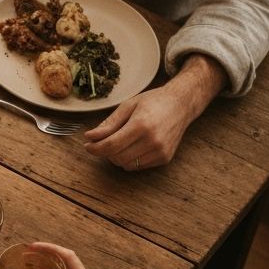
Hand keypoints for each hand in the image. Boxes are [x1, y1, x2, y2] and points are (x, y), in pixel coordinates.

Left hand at [83, 55, 225, 169]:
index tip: (87, 146)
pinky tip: (132, 146)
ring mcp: (161, 151)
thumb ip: (109, 124)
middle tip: (102, 142)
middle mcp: (153, 141)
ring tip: (119, 142)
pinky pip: (138, 166)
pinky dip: (130, 160)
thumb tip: (90, 137)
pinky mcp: (165, 158)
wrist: (181, 104)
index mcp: (141, 125)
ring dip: (117, 157)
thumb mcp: (128, 106)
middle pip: (117, 158)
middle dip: (105, 152)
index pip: (111, 146)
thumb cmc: (152, 102)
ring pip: (126, 165)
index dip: (95, 148)